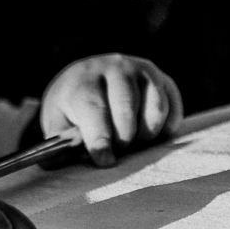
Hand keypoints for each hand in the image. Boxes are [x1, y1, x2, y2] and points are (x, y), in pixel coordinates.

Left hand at [40, 54, 182, 166]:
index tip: (105, 160)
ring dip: (145, 135)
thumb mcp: (57, 122)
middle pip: (126, 109)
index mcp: (83, 79)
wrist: (88, 79)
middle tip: (118, 150)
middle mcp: (114, 67)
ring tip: (132, 140)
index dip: (100, 138)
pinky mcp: (163, 80)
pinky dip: (164, 130)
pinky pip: (172, 110)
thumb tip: (58, 161)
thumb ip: (59, 143)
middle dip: (123, 138)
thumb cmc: (72, 109)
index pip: (94, 108)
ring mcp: (142, 71)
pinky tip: (148, 133)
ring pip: (154, 110)